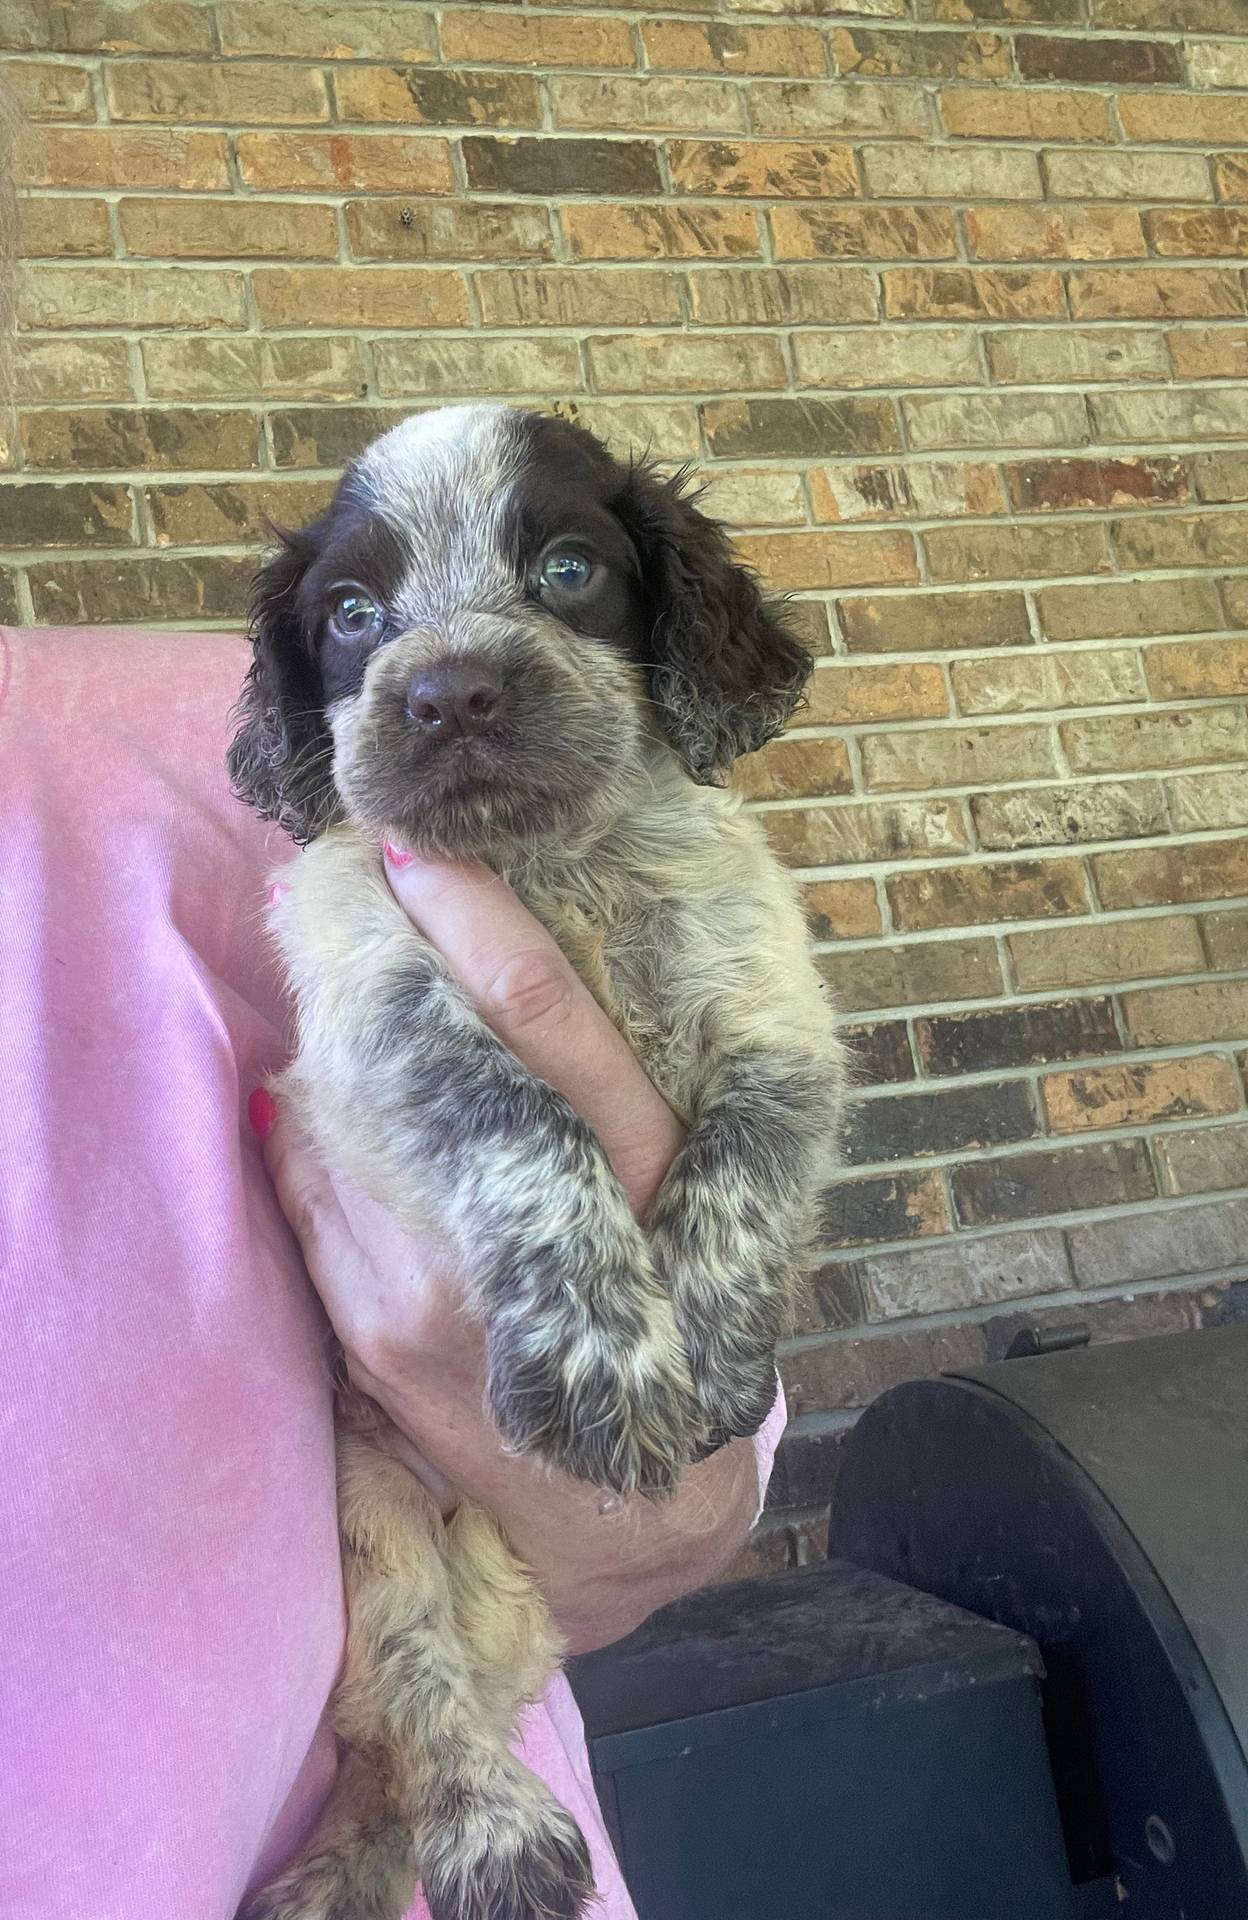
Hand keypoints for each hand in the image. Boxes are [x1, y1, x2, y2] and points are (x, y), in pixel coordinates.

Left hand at [254, 849, 685, 1501]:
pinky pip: (306, 1187)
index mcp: (639, 1171)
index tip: (417, 845)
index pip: (539, 1010)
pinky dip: (306, 1130)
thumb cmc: (664, 1309)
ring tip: (330, 961)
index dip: (472, 914)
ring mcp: (431, 1283)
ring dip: (327, 1033)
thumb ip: (604, 1081)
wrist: (612, 1500)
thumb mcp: (679, 1186)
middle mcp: (531, 1226)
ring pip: (340, 1110)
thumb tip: (483, 958)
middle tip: (331, 874)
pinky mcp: (368, 1330)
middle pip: (413, 1050)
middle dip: (359, 951)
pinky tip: (322, 1095)